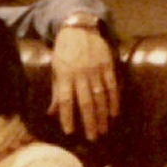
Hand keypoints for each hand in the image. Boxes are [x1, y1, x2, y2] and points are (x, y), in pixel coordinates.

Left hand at [50, 22, 119, 140]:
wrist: (79, 28)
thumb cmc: (64, 52)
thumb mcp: (56, 70)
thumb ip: (57, 92)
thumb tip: (51, 114)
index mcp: (65, 76)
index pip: (66, 100)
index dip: (67, 116)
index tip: (69, 132)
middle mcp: (81, 74)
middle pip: (86, 102)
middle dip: (89, 121)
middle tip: (92, 138)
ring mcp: (95, 69)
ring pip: (100, 96)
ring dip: (102, 115)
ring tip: (103, 130)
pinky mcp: (107, 65)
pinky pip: (112, 85)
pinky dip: (114, 100)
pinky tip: (114, 113)